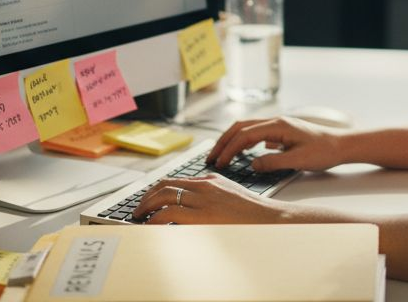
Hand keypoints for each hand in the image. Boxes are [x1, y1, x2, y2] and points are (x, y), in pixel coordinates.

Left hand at [132, 175, 290, 224]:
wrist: (269, 219)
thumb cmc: (253, 213)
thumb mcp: (231, 195)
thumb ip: (212, 194)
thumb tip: (193, 202)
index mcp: (211, 181)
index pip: (175, 180)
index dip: (156, 189)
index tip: (148, 199)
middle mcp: (204, 187)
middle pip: (165, 186)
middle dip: (146, 198)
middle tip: (138, 209)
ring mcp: (202, 200)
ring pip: (164, 198)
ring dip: (146, 208)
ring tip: (138, 218)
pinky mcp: (202, 216)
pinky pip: (170, 214)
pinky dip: (155, 219)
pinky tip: (150, 226)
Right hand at [207, 116, 347, 172]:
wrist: (342, 145)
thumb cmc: (324, 151)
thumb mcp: (297, 160)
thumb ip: (273, 162)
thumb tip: (252, 164)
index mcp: (278, 126)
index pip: (245, 135)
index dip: (229, 149)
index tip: (219, 163)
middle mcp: (276, 121)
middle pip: (241, 127)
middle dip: (224, 142)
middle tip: (211, 157)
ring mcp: (279, 125)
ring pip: (248, 128)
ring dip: (232, 140)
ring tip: (221, 154)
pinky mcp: (282, 132)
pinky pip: (257, 133)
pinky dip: (244, 140)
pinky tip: (244, 152)